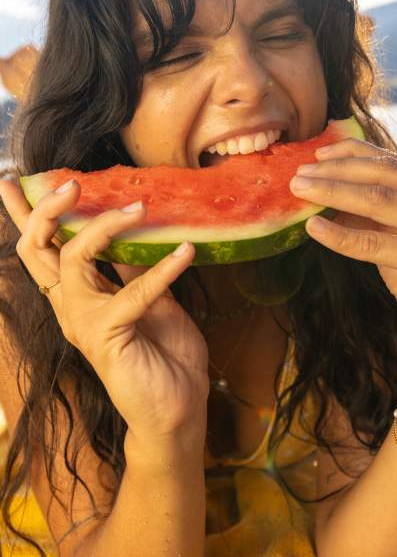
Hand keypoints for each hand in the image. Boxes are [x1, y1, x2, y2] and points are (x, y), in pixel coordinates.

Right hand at [0, 178, 208, 442]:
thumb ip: (134, 270)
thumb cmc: (164, 355)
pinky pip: (132, 293)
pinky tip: (186, 251)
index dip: (26, 215)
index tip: (13, 181)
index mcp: (79, 295)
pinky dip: (162, 269)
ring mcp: (85, 322)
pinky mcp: (108, 336)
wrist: (177, 409)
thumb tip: (134, 234)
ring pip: (72, 260)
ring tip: (139, 206)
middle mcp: (72, 307)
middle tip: (69, 183)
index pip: (43, 250)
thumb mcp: (151, 299)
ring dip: (105, 228)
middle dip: (45, 211)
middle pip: (37, 250)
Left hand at [289, 139, 396, 372]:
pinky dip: (340, 235)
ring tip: (299, 191)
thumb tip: (321, 180)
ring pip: (377, 201)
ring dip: (331, 193)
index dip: (351, 154)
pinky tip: (313, 228)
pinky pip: (375, 243)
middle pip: (384, 175)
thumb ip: (374, 204)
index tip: (316, 155)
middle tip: (298, 174)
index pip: (393, 161)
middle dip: (335, 171)